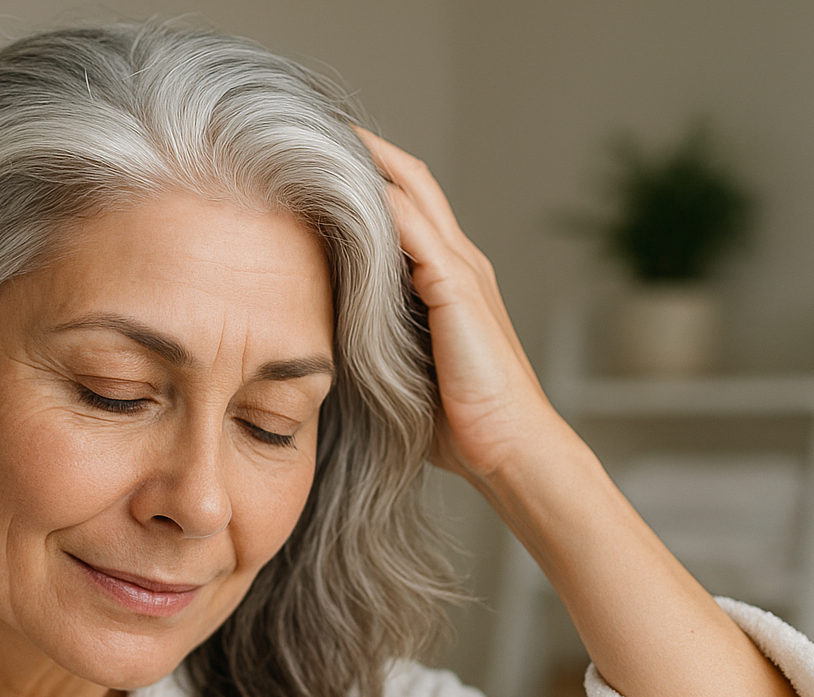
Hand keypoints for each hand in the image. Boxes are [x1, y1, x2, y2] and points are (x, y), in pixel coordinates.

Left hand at [357, 129, 813, 696]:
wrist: (509, 453)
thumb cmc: (457, 426)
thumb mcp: (398, 368)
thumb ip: (370, 338)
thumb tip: (311, 336)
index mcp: (444, 276)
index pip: (399, 204)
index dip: (359, 176)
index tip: (308, 159)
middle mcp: (456, 260)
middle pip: (406, 178)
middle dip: (359, 148)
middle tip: (304, 125)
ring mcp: (460, 269)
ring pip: (409, 190)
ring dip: (364, 159)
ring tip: (312, 135)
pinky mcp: (457, 288)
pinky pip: (411, 229)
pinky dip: (375, 199)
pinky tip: (336, 182)